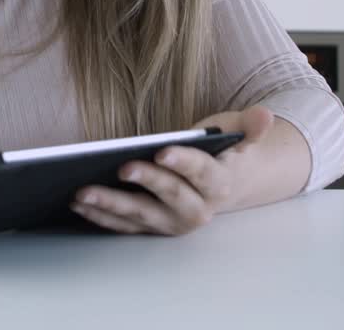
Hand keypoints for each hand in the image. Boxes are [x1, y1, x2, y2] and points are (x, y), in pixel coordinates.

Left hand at [71, 106, 273, 234]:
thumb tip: (266, 115)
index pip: (202, 173)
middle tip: (121, 168)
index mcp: (219, 184)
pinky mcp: (151, 227)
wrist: (225, 185)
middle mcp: (197, 209)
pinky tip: (78, 202)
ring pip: (141, 216)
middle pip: (169, 197)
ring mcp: (172, 222)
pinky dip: (100, 215)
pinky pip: (124, 225)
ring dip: (110, 205)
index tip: (162, 150)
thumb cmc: (225, 152)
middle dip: (145, 183)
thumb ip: (250, 126)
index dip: (183, 162)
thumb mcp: (239, 133)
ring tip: (82, 191)